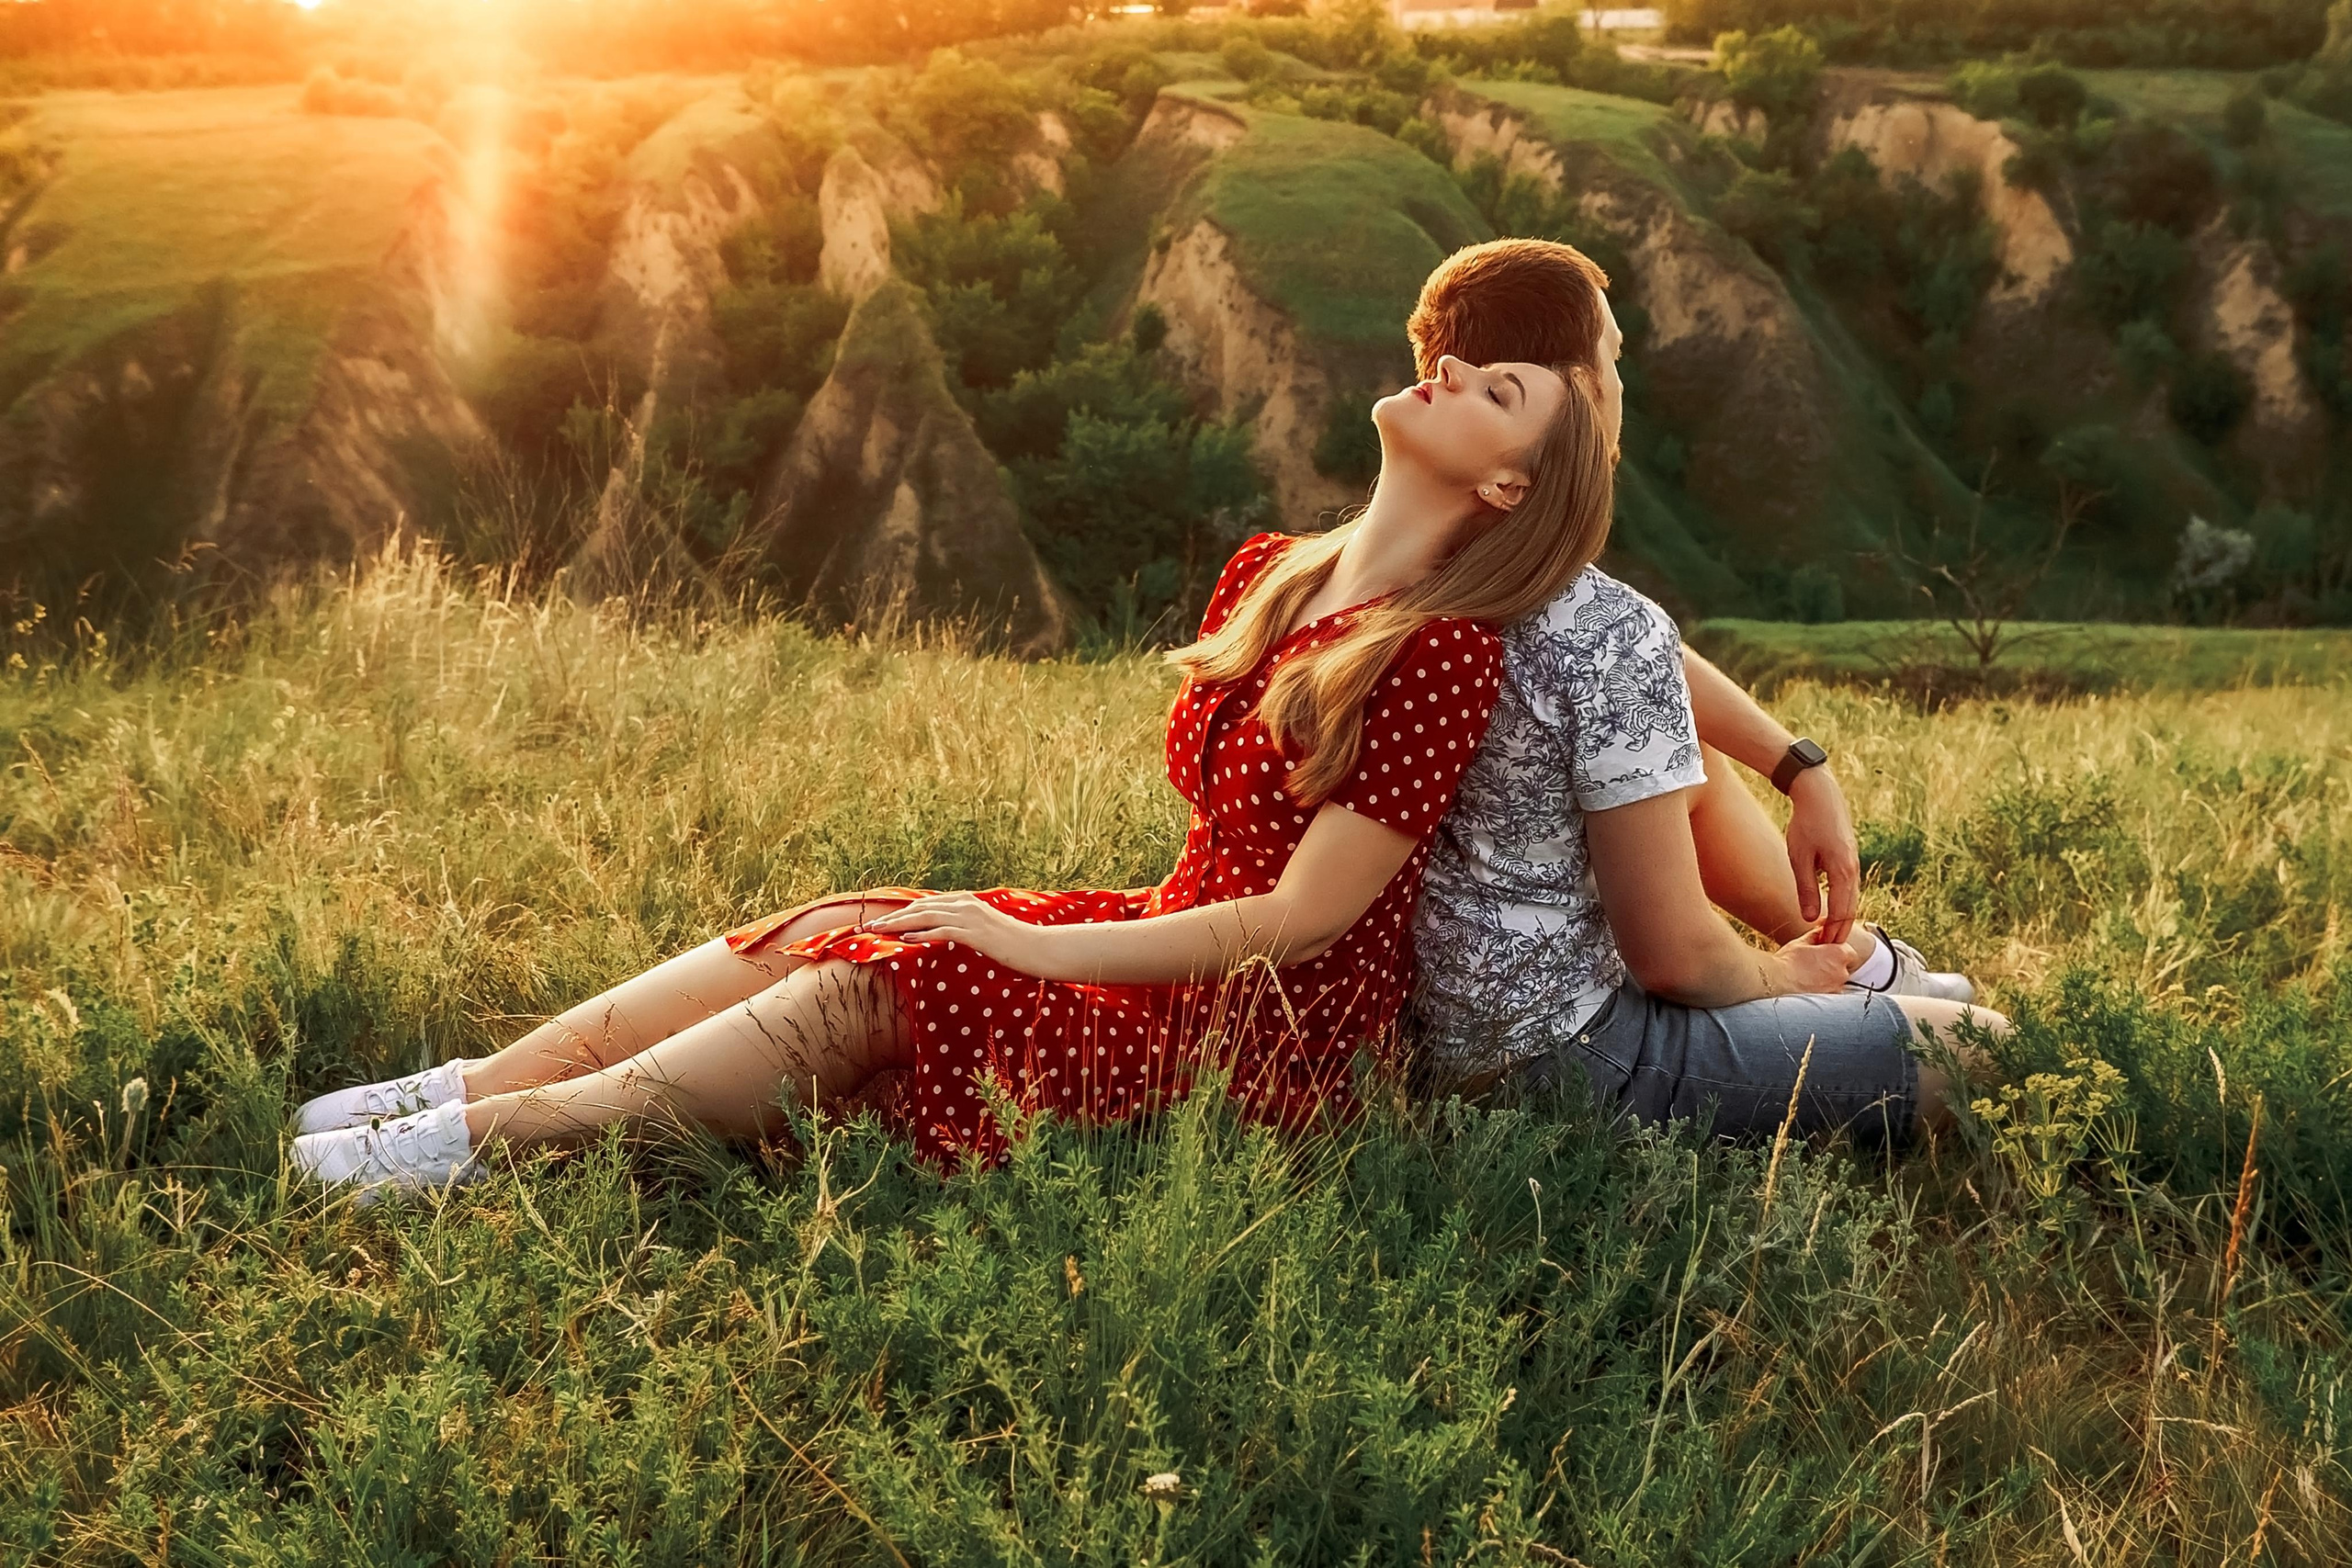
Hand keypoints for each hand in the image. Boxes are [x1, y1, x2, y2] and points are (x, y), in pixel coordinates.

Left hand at [862, 893, 1043, 970]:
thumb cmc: (1015, 944)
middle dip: (893, 916)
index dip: (902, 912)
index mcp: (966, 902)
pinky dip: (922, 934)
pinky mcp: (976, 933)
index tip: (882, 921)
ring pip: (926, 917)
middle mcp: (965, 904)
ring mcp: (971, 917)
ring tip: (878, 930)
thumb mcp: (985, 933)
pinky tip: (906, 939)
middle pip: (920, 908)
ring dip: (899, 923)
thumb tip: (944, 935)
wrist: (1040, 948)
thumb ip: (964, 929)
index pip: (926, 904)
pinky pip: (943, 931)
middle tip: (871, 925)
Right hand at [1775, 928, 1858, 995]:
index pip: (1849, 953)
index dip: (1839, 952)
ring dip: (1829, 978)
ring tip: (1810, 976)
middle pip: (1845, 968)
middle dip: (1834, 965)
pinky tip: (1809, 985)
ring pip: (1838, 981)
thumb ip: (1817, 935)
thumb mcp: (1802, 942)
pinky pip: (1830, 992)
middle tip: (1816, 963)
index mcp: (1839, 955)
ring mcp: (1836, 989)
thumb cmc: (1788, 960)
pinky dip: (1823, 989)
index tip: (1827, 952)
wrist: (1776, 980)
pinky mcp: (1828, 1001)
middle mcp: (1842, 973)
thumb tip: (1822, 927)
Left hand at [1784, 767, 1860, 944]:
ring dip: (1841, 918)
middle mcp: (1853, 869)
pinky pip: (1848, 887)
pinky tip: (1831, 910)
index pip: (1841, 912)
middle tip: (1829, 949)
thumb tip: (1809, 918)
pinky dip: (1842, 902)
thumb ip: (1806, 889)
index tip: (1824, 949)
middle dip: (1840, 930)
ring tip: (1829, 935)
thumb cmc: (1806, 824)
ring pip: (1851, 898)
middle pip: (1850, 908)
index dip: (1833, 932)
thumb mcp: (1799, 858)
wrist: (1820, 794)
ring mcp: (1853, 862)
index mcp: (1843, 872)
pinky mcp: (1848, 857)